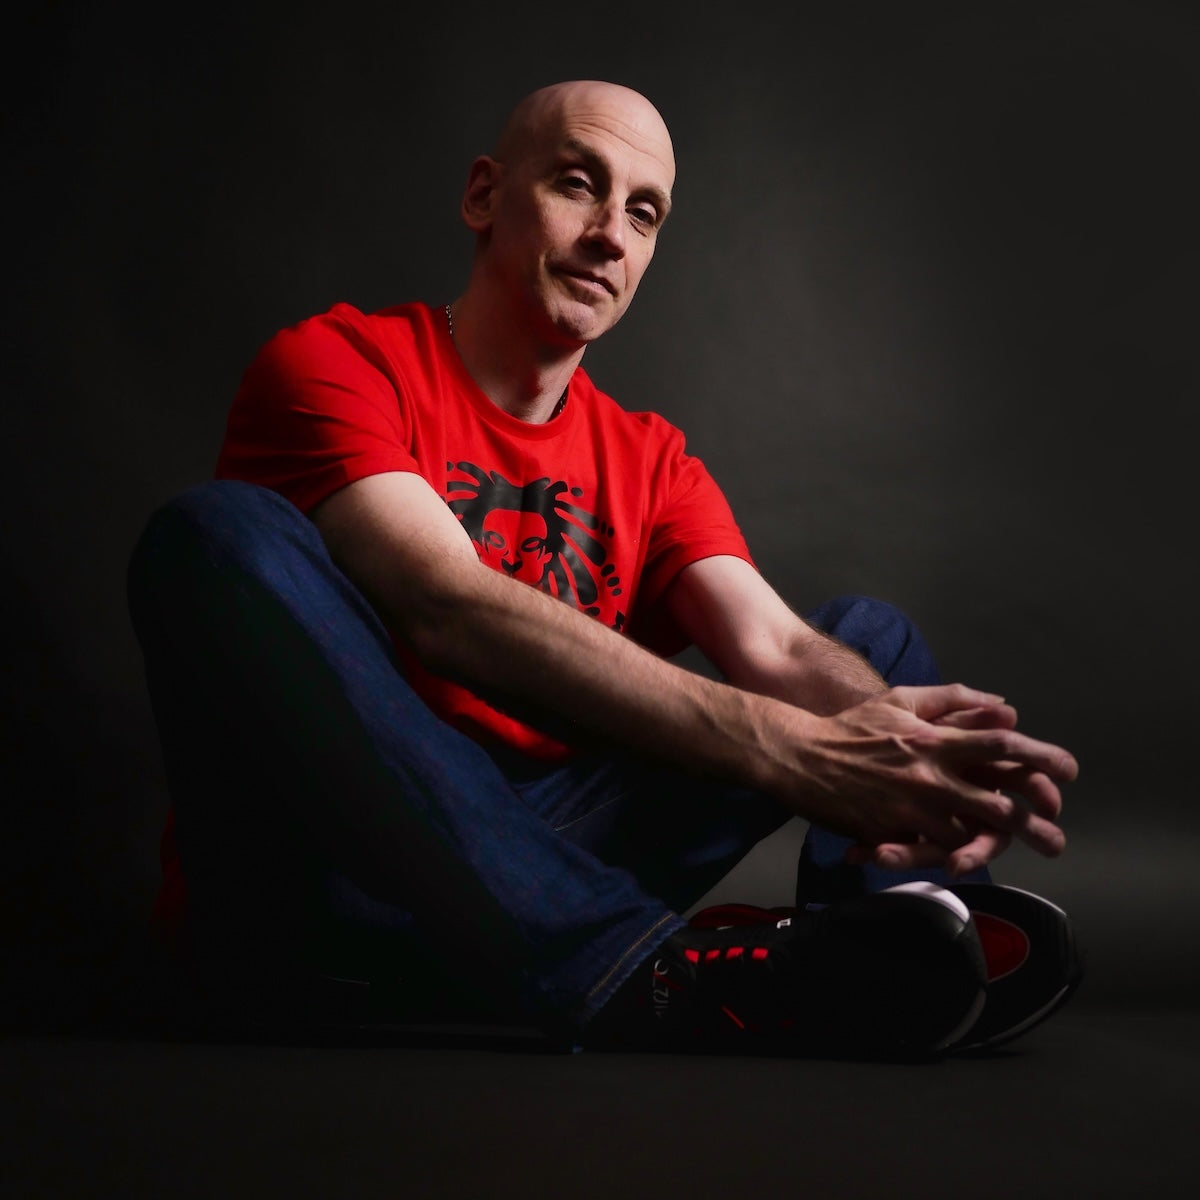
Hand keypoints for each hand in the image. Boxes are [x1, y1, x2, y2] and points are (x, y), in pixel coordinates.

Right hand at [782, 683, 1077, 874]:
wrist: (800, 755)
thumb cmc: (852, 727)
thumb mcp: (900, 700)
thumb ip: (952, 699)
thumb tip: (1002, 705)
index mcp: (934, 740)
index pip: (999, 745)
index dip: (1040, 756)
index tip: (1069, 769)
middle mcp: (929, 774)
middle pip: (995, 802)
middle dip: (1034, 822)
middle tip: (1057, 836)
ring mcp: (910, 807)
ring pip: (968, 834)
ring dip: (1002, 849)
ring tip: (1022, 860)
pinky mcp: (890, 831)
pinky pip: (930, 850)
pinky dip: (954, 857)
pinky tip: (973, 863)